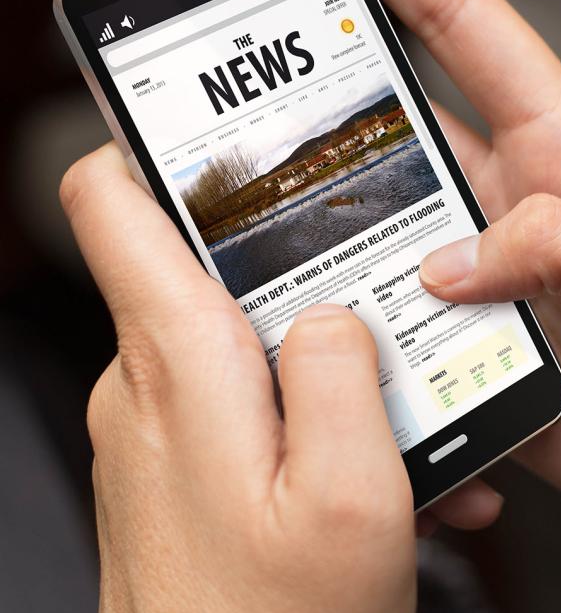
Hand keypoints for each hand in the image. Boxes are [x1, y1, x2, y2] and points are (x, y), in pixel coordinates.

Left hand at [60, 144, 498, 612]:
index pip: (112, 201)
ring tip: (397, 408)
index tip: (211, 112)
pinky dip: (311, 412)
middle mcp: (150, 383)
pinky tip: (375, 462)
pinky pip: (247, 398)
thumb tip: (335, 310)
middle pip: (208, 261)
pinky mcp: (183, 460)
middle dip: (299, 266)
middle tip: (377, 290)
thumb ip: (343, 373)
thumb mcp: (352, 500)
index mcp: (178, 365)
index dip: (153, 139)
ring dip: (325, 357)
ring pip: (242, 335)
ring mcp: (162, 423)